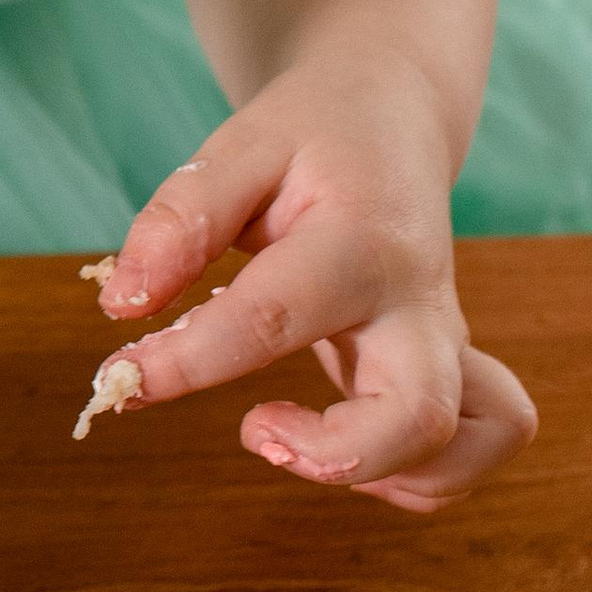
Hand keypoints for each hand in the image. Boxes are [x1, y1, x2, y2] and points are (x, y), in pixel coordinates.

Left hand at [83, 56, 535, 511]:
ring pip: (461, 445)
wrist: (397, 117)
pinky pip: (471, 446)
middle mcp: (418, 301)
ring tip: (294, 441)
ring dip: (378, 475)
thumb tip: (122, 305)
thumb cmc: (311, 135)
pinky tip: (338, 441)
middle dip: (335, 456)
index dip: (188, 361)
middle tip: (252, 430)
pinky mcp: (452, 367)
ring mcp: (445, 340)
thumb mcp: (239, 147)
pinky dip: (416, 474)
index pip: (272, 320)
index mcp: (358, 239)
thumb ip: (181, 219)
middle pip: (420, 415)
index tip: (121, 377)